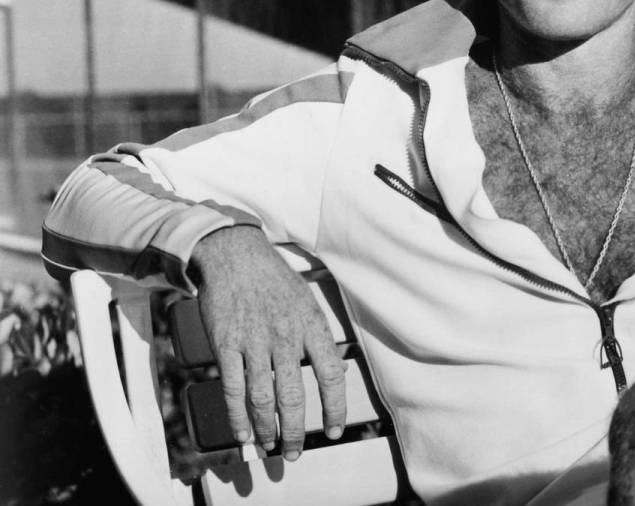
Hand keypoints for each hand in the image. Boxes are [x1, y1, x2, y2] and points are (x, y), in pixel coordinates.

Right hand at [189, 226, 347, 459]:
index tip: (333, 430)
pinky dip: (237, 417)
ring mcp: (253, 341)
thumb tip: (337, 373)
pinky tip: (244, 434)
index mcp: (311, 324)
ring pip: (262, 398)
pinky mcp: (226, 344)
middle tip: (295, 452)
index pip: (330, 375)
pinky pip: (233, 388)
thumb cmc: (274, 279)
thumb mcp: (307, 301)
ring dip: (267, 429)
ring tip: (270, 447)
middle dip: (296, 431)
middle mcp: (285, 336)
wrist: (234, 254)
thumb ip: (320, 338)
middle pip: (293, 395)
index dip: (334, 408)